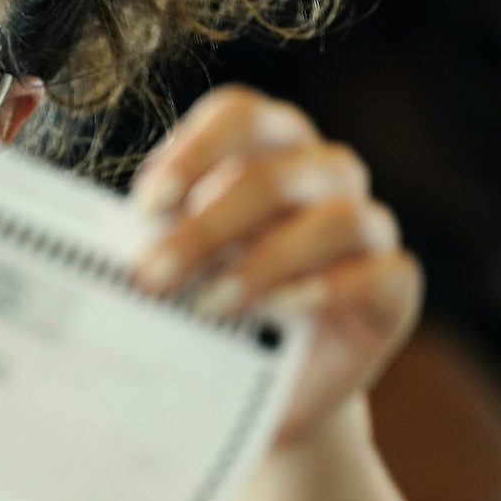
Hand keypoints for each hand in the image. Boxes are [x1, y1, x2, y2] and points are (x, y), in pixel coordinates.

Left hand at [131, 85, 421, 443]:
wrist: (269, 386)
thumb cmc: (217, 304)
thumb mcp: (180, 267)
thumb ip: (157, 241)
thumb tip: (104, 244)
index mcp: (270, 146)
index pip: (240, 114)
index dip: (193, 152)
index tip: (144, 209)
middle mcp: (325, 172)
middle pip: (273, 174)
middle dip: (205, 229)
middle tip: (152, 277)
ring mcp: (368, 224)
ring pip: (335, 218)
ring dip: (264, 262)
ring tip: (210, 305)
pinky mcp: (396, 283)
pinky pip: (380, 272)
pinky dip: (329, 288)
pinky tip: (282, 311)